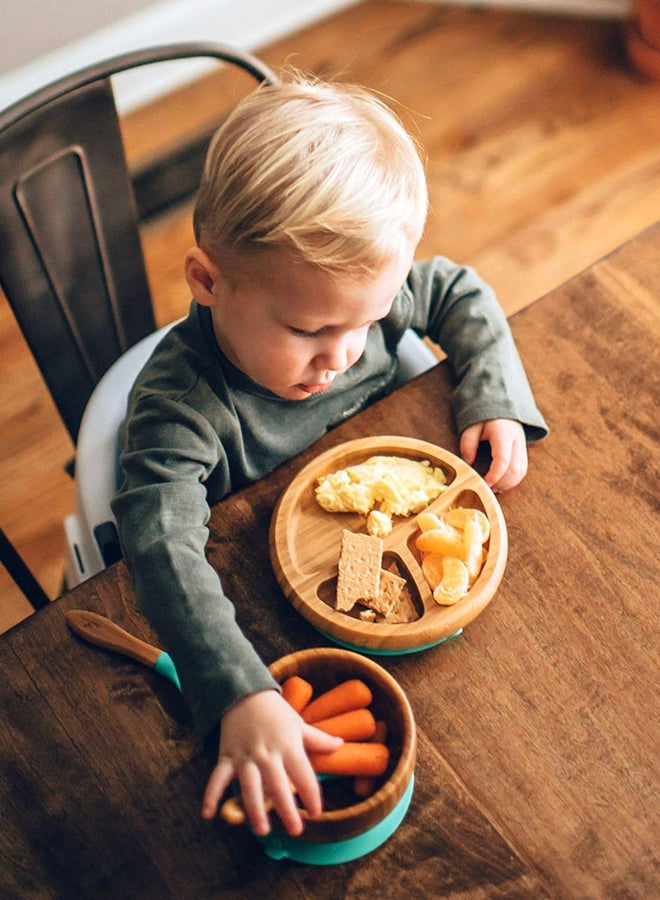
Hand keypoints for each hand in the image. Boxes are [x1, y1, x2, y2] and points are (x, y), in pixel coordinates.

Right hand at [201, 689, 341, 836]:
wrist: (244, 693)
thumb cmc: (275, 712)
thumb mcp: (298, 723)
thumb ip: (318, 739)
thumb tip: (340, 745)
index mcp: (288, 746)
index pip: (304, 773)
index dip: (311, 793)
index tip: (317, 811)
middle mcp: (267, 753)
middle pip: (278, 784)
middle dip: (287, 808)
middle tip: (296, 830)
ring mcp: (245, 756)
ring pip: (250, 786)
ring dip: (255, 808)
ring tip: (262, 830)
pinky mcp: (226, 756)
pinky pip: (217, 778)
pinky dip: (211, 795)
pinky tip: (208, 814)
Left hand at [459, 419, 527, 491]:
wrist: (501, 404)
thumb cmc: (485, 416)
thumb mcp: (471, 426)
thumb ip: (468, 443)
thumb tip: (467, 463)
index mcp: (504, 433)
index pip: (503, 459)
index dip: (494, 475)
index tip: (484, 483)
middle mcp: (516, 440)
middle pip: (515, 469)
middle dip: (501, 483)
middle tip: (486, 489)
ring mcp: (522, 446)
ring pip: (521, 471)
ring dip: (508, 484)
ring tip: (493, 489)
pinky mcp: (523, 451)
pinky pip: (522, 470)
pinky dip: (512, 480)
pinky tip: (500, 484)